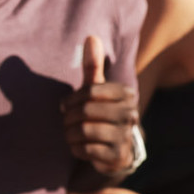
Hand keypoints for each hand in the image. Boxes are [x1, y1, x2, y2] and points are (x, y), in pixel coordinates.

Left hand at [61, 35, 138, 174]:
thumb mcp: (95, 91)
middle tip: (66, 122)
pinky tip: (78, 147)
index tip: (64, 105)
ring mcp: (125, 136)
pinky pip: (86, 150)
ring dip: (69, 134)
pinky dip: (75, 148)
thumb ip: (92, 66)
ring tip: (71, 134)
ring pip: (84, 131)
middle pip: (85, 111)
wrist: (113, 149)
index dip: (71, 99)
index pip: (91, 91)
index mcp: (125, 94)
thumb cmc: (99, 114)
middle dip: (68, 118)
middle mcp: (129, 114)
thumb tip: (91, 36)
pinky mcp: (117, 156)